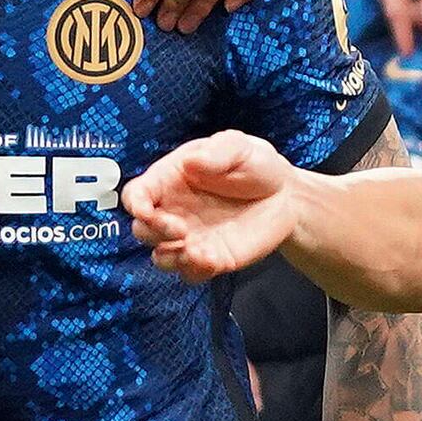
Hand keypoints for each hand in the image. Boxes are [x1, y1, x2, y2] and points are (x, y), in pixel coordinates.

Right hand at [125, 133, 307, 279]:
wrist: (286, 196)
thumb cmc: (255, 165)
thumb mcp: (238, 146)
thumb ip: (216, 152)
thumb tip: (191, 162)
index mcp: (170, 181)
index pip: (136, 195)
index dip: (135, 205)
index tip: (147, 210)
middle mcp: (173, 212)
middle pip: (142, 231)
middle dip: (153, 233)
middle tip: (181, 229)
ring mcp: (190, 239)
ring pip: (161, 258)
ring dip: (171, 258)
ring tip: (195, 250)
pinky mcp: (209, 259)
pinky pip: (190, 274)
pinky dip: (195, 271)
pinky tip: (213, 260)